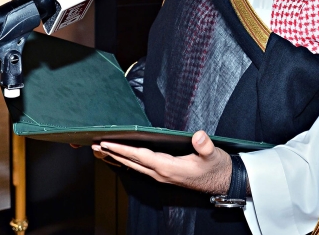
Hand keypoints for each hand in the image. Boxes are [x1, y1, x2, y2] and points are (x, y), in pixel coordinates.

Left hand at [92, 130, 231, 193]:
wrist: (224, 182)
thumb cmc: (216, 167)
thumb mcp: (214, 154)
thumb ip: (205, 146)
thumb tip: (198, 136)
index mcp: (169, 168)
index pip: (141, 157)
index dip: (123, 150)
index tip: (107, 145)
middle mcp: (161, 173)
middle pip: (132, 163)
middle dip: (112, 155)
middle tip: (94, 146)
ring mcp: (162, 176)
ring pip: (134, 167)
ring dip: (116, 159)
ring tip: (100, 152)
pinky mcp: (164, 175)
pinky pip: (141, 168)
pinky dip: (127, 162)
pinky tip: (120, 159)